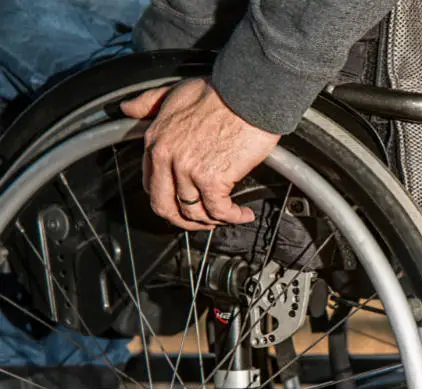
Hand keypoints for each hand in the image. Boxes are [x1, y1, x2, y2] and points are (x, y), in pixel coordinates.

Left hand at [121, 78, 280, 230]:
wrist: (249, 92)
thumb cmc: (221, 91)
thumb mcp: (175, 91)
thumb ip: (150, 102)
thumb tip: (128, 108)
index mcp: (156, 139)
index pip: (152, 184)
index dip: (169, 198)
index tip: (184, 200)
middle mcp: (167, 157)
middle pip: (166, 206)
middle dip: (184, 220)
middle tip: (202, 221)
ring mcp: (188, 170)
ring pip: (194, 212)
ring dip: (212, 220)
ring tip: (228, 216)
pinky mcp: (213, 179)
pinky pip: (219, 211)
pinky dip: (233, 217)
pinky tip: (243, 213)